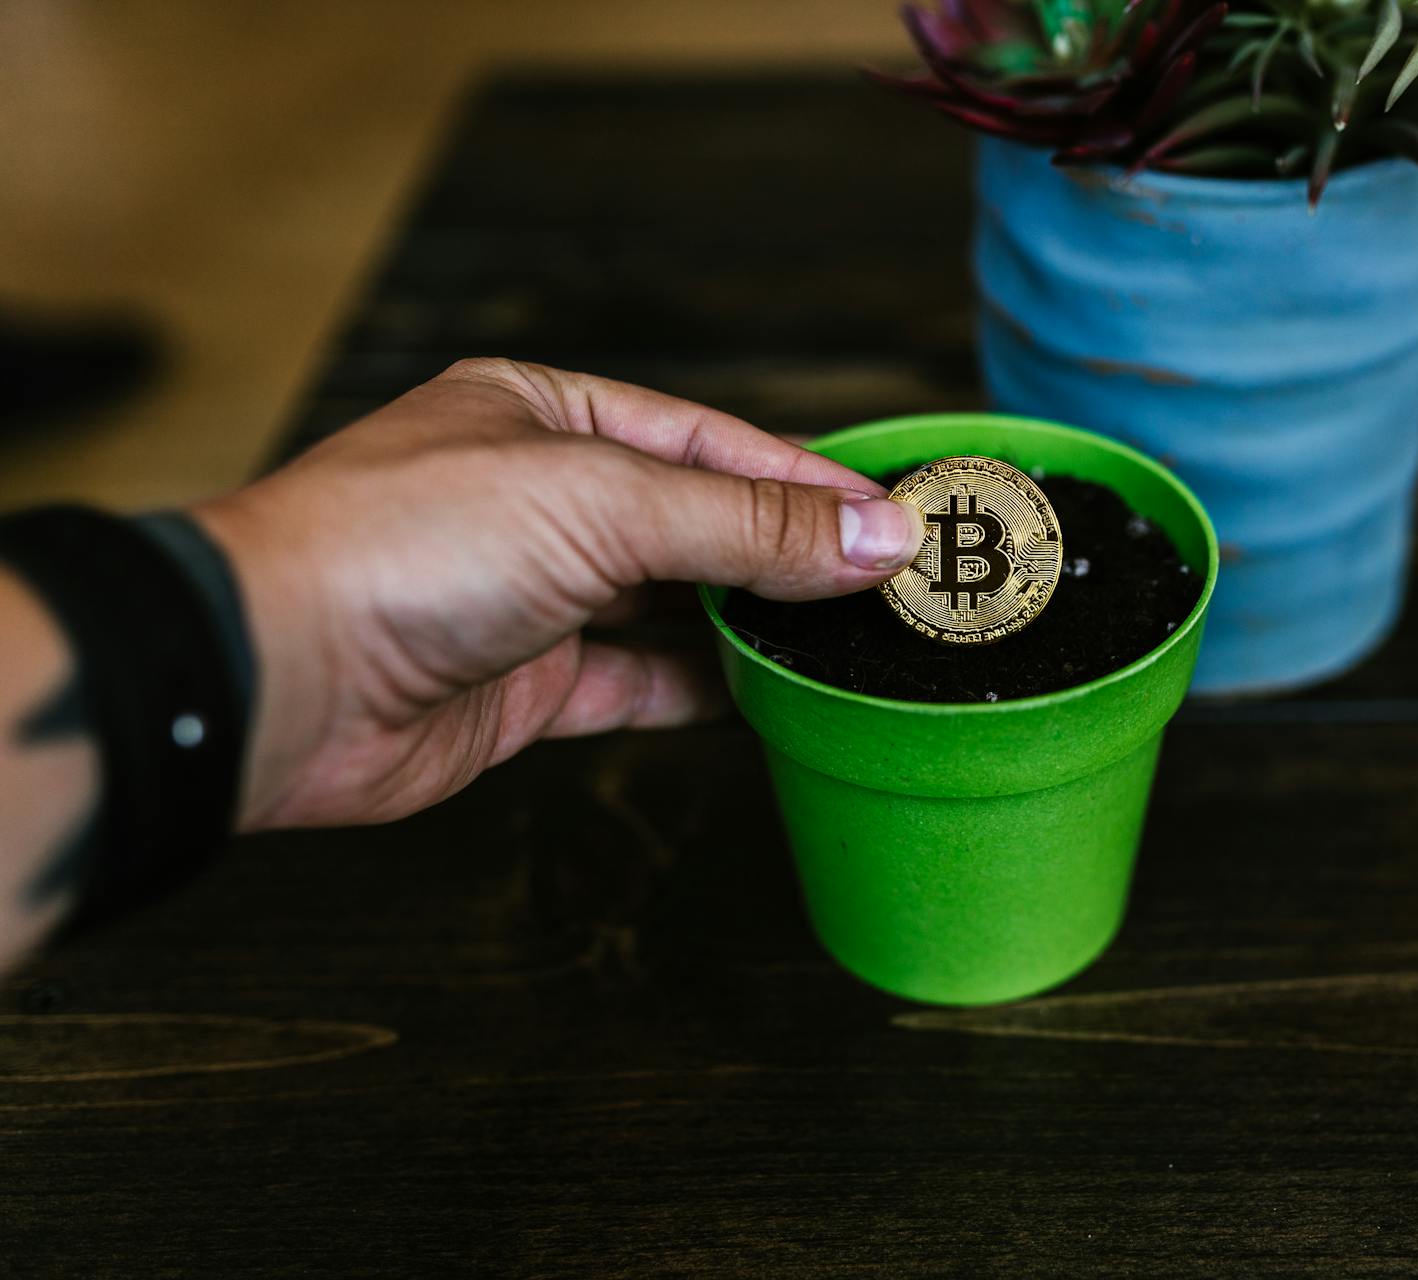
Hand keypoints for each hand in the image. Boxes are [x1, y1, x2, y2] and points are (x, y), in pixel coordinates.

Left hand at [192, 359, 922, 830]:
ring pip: (672, 606)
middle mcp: (540, 500)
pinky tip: (765, 698)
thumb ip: (746, 526)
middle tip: (887, 585)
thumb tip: (870, 537)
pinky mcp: (525, 687)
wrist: (281, 679)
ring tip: (844, 640)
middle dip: (789, 553)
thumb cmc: (399, 546)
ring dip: (753, 624)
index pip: (712, 441)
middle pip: (697, 521)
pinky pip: (638, 684)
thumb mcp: (600, 503)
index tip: (892, 520)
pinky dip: (703, 692)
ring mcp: (533, 596)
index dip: (807, 481)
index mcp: (548, 416)